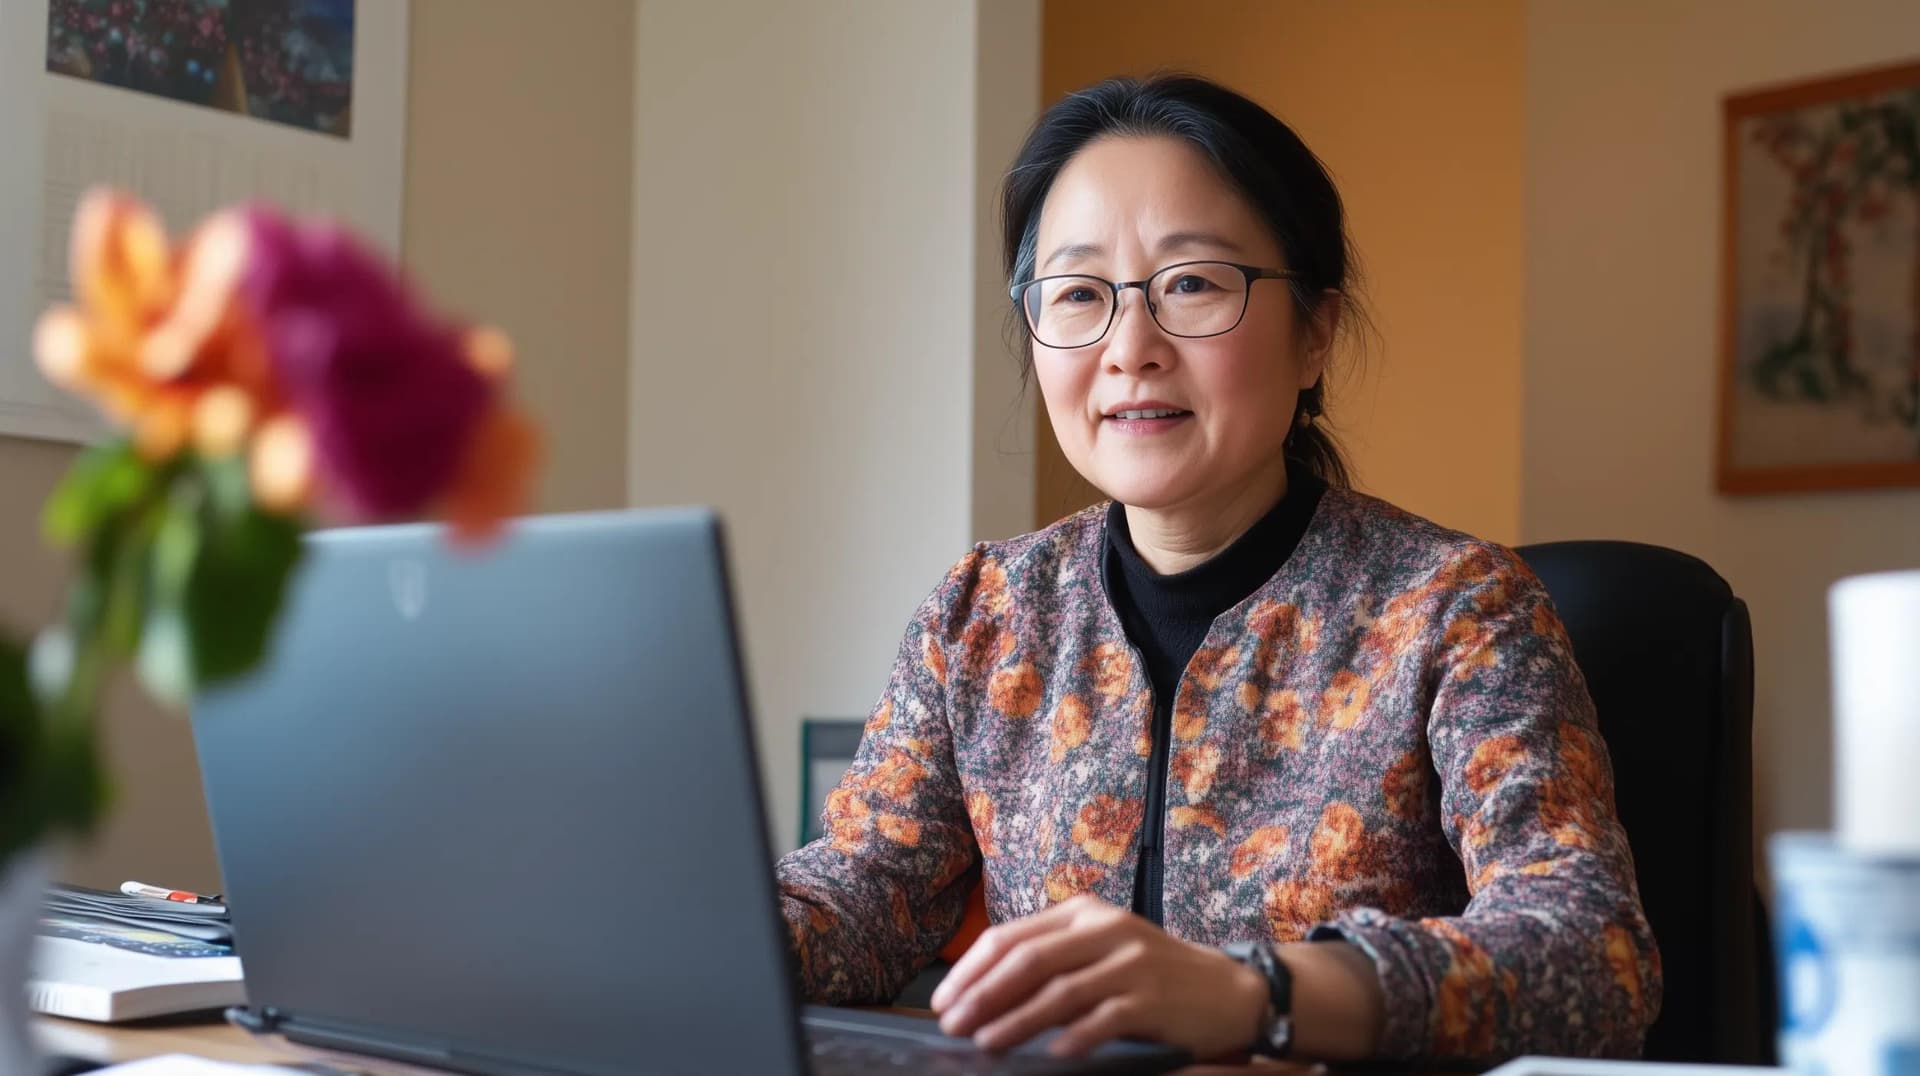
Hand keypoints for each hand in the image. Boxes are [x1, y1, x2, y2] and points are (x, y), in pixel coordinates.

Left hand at [929, 894, 1268, 1059]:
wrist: (1228, 991)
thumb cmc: (1151, 974)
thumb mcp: (1101, 949)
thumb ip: (1053, 959)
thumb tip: (983, 994)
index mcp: (1084, 913)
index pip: (1011, 935)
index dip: (971, 969)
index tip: (943, 1000)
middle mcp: (1105, 929)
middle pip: (1028, 960)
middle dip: (982, 994)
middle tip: (951, 1024)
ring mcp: (1131, 963)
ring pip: (1058, 990)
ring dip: (1015, 1020)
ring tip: (983, 1043)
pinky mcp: (1152, 998)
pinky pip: (1103, 1018)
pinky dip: (1073, 1037)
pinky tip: (1051, 1056)